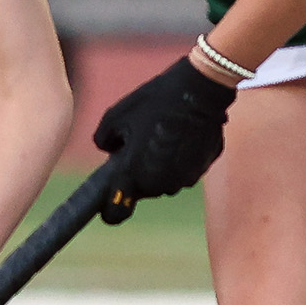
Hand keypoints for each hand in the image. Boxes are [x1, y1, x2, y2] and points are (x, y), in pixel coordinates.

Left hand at [92, 56, 235, 224]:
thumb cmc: (154, 101)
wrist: (199, 89)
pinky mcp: (201, 170)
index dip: (109, 210)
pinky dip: (180, 159)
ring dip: (160, 167)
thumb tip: (110, 150)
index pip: (115, 215)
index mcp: (132, 174)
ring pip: (164, 181)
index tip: (109, 199)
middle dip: (137, 174)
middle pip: (142, 191)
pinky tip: (181, 135)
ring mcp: (184, 179)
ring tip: (162, 135)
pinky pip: (184, 171)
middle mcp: (159, 184)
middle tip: (139, 144)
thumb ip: (104, 140)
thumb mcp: (115, 115)